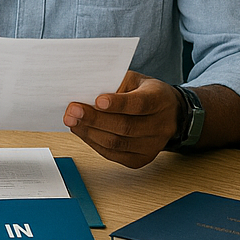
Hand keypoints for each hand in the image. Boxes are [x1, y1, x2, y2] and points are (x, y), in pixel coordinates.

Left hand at [63, 71, 179, 168]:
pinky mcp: (141, 159)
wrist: (168, 113)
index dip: (118, 103)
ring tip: (72, 121)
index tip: (98, 100)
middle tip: (73, 111)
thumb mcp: (134, 80)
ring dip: (90, 133)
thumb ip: (114, 84)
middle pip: (125, 126)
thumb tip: (85, 92)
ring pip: (116, 143)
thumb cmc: (146, 93)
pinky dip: (94, 143)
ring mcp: (152, 145)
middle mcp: (160, 125)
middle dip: (95, 119)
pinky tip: (83, 132)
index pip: (139, 104)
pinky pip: (113, 155)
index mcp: (160, 99)